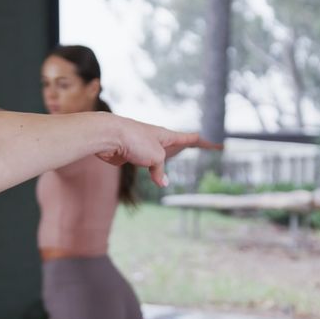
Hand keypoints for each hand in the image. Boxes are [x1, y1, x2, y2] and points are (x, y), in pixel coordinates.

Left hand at [96, 117, 214, 186]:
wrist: (109, 136)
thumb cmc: (135, 140)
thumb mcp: (155, 157)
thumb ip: (160, 170)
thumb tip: (163, 182)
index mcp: (165, 136)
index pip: (187, 138)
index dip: (200, 140)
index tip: (210, 140)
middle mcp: (155, 140)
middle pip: (174, 145)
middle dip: (185, 145)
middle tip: (198, 144)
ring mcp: (142, 147)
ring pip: (158, 157)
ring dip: (166, 162)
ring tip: (175, 164)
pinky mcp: (130, 155)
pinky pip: (145, 164)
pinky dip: (152, 171)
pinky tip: (156, 180)